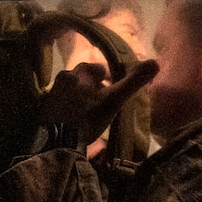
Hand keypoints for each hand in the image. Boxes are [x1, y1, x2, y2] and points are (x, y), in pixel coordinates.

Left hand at [39, 58, 156, 146]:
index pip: (100, 69)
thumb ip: (133, 82)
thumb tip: (156, 63)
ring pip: (73, 90)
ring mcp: (53, 92)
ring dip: (82, 98)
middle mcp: (65, 76)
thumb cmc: (89, 116)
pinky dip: (70, 108)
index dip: (110, 80)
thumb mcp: (114, 99)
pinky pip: (62, 103)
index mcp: (82, 71)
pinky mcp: (45, 107)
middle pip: (85, 79)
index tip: (115, 93)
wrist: (57, 139)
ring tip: (91, 114)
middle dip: (95, 88)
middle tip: (104, 104)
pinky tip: (76, 121)